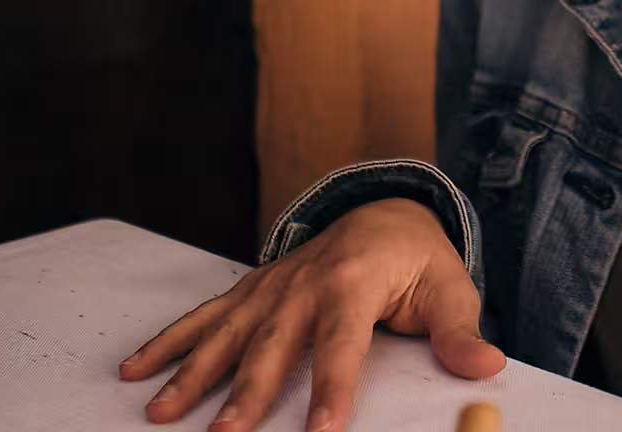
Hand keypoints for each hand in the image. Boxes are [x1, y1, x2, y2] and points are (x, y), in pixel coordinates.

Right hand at [119, 198, 504, 431]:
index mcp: (356, 281)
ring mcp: (272, 285)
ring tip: (162, 413)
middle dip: (247, 394)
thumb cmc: (419, 259)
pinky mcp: (252, 289)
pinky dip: (168, 342)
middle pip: (273, 346)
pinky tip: (134, 371)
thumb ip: (460, 331)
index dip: (333, 392)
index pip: (343, 346)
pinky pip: (205, 316)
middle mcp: (305, 282)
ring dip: (192, 373)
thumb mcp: (450, 288)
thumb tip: (487, 367)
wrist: (385, 210)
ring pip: (227, 334)